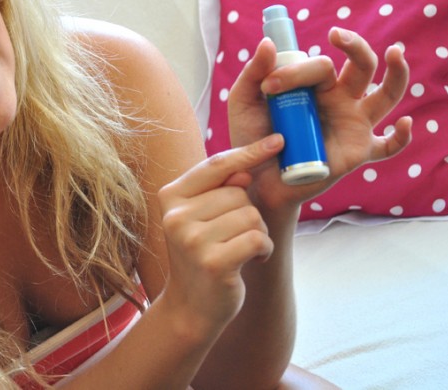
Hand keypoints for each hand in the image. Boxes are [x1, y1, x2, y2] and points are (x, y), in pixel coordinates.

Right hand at [156, 135, 283, 336]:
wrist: (192, 307)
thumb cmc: (202, 255)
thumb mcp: (201, 217)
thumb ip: (219, 190)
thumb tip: (244, 170)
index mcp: (170, 196)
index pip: (215, 165)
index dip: (248, 152)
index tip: (277, 140)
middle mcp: (176, 216)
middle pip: (239, 192)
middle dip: (248, 213)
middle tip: (232, 236)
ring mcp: (192, 239)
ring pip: (251, 215)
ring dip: (257, 234)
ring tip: (239, 250)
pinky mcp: (214, 262)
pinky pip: (258, 239)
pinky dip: (264, 250)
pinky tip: (250, 261)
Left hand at [227, 27, 411, 212]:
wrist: (254, 177)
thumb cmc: (250, 136)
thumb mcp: (244, 102)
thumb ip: (253, 73)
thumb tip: (268, 43)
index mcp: (314, 84)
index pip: (319, 66)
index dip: (297, 71)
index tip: (268, 86)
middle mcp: (339, 99)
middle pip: (360, 66)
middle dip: (354, 46)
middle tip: (336, 35)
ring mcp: (352, 124)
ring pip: (386, 95)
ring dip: (396, 73)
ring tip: (394, 53)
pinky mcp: (356, 152)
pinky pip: (387, 147)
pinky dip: (401, 137)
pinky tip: (405, 124)